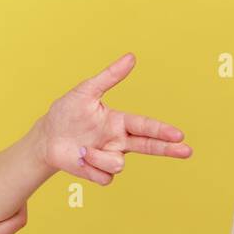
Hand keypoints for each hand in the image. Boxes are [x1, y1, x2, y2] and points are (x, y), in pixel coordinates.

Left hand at [35, 52, 191, 185]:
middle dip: (168, 149)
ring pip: (118, 164)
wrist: (46, 138)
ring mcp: (110, 158)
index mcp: (120, 122)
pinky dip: (90, 168)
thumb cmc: (66, 112)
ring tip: (81, 149)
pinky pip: (104, 177)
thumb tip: (131, 57)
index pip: (145, 126)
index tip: (178, 134)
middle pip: (150, 146)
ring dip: (97, 157)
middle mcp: (119, 141)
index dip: (161, 130)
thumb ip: (109, 76)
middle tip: (186, 151)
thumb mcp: (85, 92)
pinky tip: (80, 160)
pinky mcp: (99, 173)